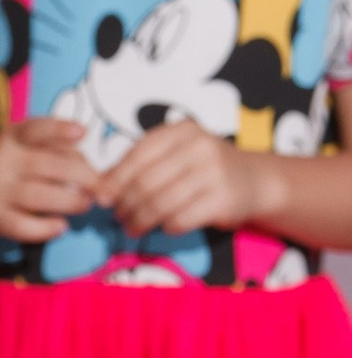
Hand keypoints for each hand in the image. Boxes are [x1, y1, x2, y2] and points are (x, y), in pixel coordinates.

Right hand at [0, 117, 96, 245]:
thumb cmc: (8, 166)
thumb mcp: (22, 146)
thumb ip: (54, 149)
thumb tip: (91, 170)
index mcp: (12, 138)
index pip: (37, 129)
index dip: (60, 130)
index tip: (82, 133)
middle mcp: (2, 162)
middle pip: (50, 166)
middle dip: (84, 177)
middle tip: (100, 187)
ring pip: (41, 197)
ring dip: (71, 202)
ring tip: (85, 204)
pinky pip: (24, 226)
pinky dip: (47, 228)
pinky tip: (61, 226)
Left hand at [102, 119, 256, 240]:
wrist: (255, 181)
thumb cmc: (205, 168)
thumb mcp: (178, 154)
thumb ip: (145, 163)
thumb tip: (103, 188)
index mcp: (183, 130)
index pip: (138, 155)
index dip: (115, 179)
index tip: (102, 198)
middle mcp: (200, 147)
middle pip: (146, 182)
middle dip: (126, 204)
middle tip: (119, 217)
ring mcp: (214, 173)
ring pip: (159, 203)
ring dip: (140, 220)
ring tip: (132, 227)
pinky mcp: (222, 200)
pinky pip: (179, 219)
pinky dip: (166, 226)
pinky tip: (164, 227)